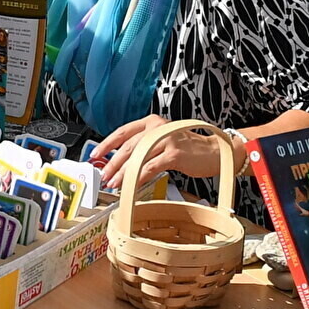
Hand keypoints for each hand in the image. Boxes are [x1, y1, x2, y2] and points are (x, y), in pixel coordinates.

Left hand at [89, 114, 211, 189]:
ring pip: (137, 158)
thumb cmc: (187, 149)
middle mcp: (157, 127)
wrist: (213, 152)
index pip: (122, 131)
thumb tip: (120, 161)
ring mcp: (166, 140)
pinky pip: (150, 167)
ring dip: (123, 173)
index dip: (107, 144)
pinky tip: (131, 186)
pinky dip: (138, 178)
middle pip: (127, 146)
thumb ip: (144, 146)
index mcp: (151, 122)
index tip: (95, 155)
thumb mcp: (162, 141)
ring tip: (114, 184)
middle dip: (112, 163)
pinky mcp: (174, 154)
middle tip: (104, 176)